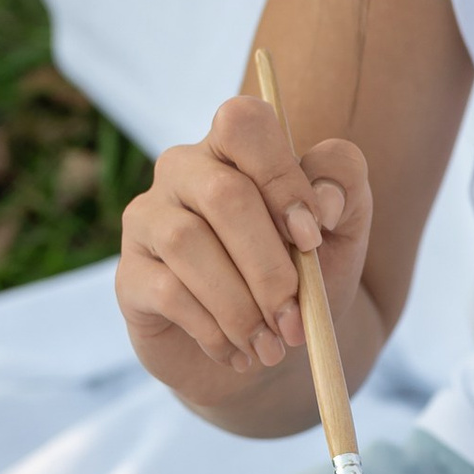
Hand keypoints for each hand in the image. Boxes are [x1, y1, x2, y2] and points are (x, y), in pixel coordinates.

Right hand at [118, 93, 372, 392]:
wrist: (269, 348)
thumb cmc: (304, 277)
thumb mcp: (343, 232)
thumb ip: (344, 190)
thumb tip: (323, 200)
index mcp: (235, 149)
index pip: (244, 123)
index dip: (281, 176)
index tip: (312, 237)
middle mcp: (183, 172)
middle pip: (224, 194)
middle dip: (270, 265)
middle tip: (297, 320)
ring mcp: (148, 220)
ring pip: (188, 243)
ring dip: (241, 305)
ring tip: (271, 346)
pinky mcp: (128, 275)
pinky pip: (166, 291)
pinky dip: (213, 329)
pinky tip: (237, 351)